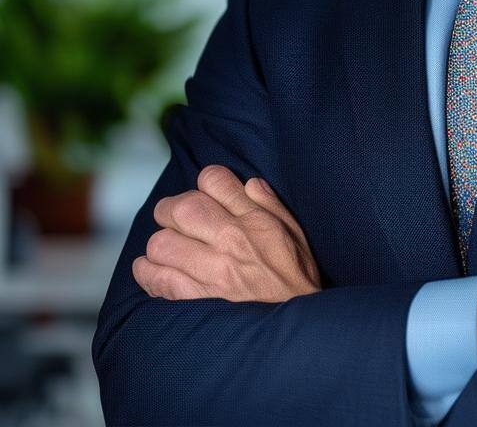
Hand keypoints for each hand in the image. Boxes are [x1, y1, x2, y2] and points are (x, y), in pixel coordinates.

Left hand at [132, 164, 321, 302]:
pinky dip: (148, 272)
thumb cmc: (295, 280)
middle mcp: (232, 240)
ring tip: (166, 249)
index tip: (205, 195)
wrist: (295, 328)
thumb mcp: (294, 233)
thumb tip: (247, 183)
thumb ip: (270, 204)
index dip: (204, 183)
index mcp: (257, 220)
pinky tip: (153, 270)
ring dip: (160, 244)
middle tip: (173, 218)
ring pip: (162, 243)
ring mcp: (213, 271)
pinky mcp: (197, 299)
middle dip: (170, 210)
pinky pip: (158, 279)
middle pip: (181, 208)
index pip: (214, 180)